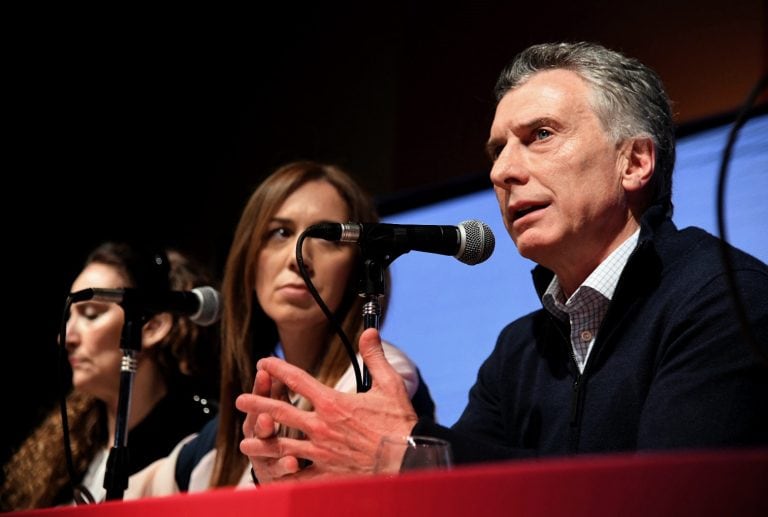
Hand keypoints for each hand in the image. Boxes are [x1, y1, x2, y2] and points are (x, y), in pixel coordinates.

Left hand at [236, 328, 418, 481]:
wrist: (407, 460)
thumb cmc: (399, 423)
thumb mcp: (389, 385)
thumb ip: (375, 357)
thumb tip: (369, 332)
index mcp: (333, 403)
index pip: (297, 380)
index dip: (278, 368)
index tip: (264, 362)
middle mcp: (321, 426)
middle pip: (280, 412)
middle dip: (258, 404)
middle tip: (239, 401)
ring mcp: (321, 451)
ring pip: (282, 444)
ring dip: (261, 441)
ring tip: (245, 440)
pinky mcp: (326, 472)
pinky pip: (299, 474)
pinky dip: (284, 473)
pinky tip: (271, 474)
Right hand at [240, 369, 302, 482]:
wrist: (275, 470)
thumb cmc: (281, 432)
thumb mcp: (279, 410)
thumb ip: (278, 390)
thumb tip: (278, 364)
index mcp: (260, 418)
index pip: (260, 399)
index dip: (261, 387)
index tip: (264, 372)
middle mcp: (258, 438)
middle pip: (257, 428)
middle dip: (261, 422)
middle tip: (267, 417)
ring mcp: (264, 458)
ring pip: (265, 453)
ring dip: (271, 450)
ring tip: (284, 450)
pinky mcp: (273, 476)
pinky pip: (279, 474)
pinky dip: (285, 469)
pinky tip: (294, 464)